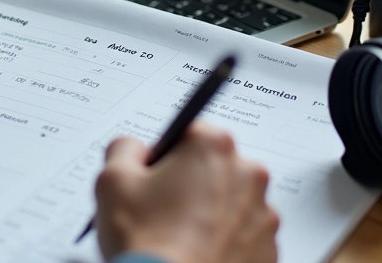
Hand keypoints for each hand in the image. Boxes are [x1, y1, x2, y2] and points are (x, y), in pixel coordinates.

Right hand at [94, 122, 278, 262]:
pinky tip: (197, 253)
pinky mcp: (269, 251)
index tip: (153, 178)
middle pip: (213, 167)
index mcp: (213, 147)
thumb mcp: (112, 181)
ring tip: (178, 238)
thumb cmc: (149, 242)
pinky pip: (243, 237)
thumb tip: (134, 150)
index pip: (187, 132)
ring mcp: (264, 216)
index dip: (164, 156)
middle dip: (190, 183)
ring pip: (230, 203)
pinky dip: (223, 243)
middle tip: (161, 210)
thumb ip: (124, 149)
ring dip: (209, 214)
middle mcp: (248, 176)